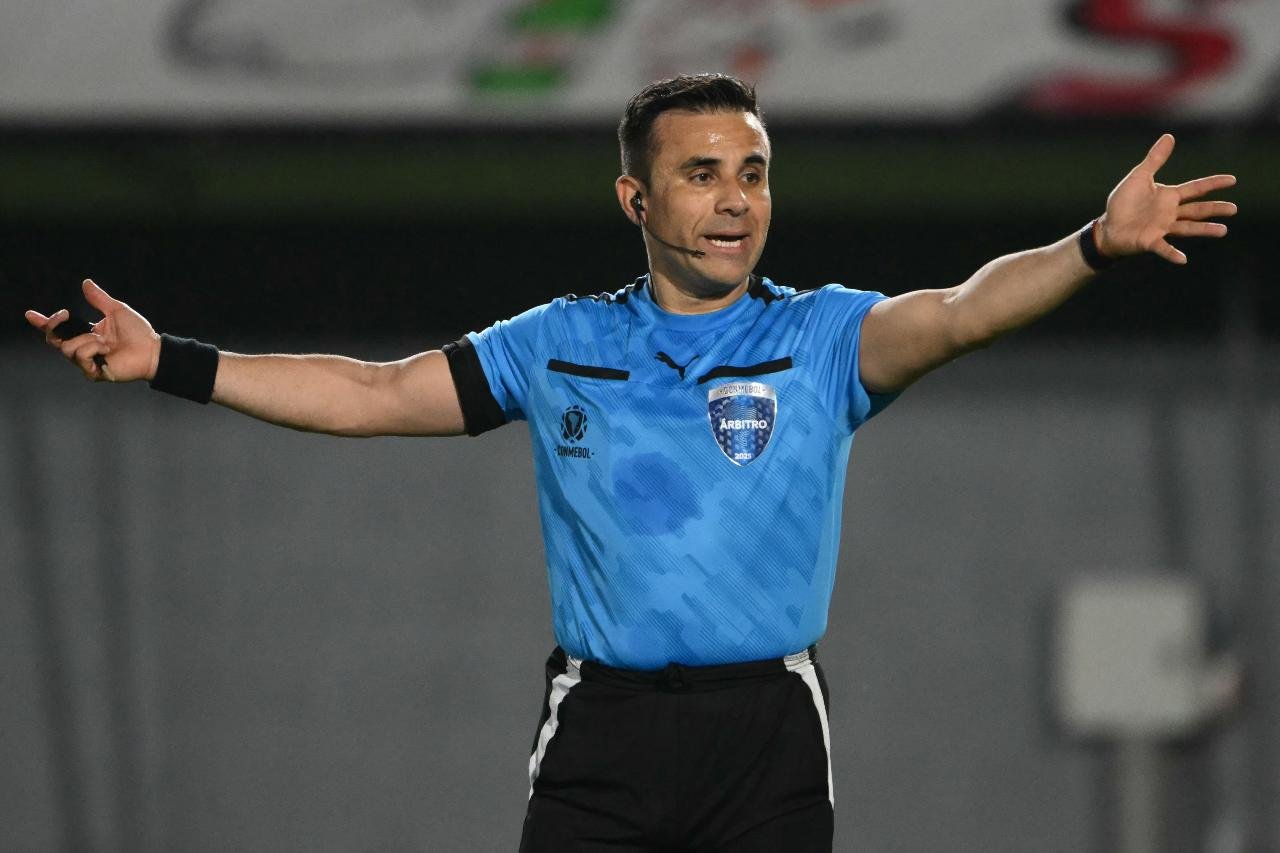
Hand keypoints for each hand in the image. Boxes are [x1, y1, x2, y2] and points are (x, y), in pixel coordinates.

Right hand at [24, 279, 160, 382]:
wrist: (151, 349)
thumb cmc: (138, 332)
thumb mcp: (116, 310)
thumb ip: (98, 299)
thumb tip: (86, 283)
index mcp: (87, 334)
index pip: (60, 330)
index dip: (44, 323)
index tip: (30, 315)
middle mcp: (84, 348)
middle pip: (55, 339)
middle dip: (55, 325)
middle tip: (64, 315)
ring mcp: (88, 361)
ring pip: (67, 348)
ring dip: (87, 340)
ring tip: (106, 342)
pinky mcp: (93, 372)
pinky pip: (81, 356)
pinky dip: (92, 349)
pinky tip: (106, 350)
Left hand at [1096, 134, 1236, 264]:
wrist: (1108, 226)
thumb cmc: (1123, 203)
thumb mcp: (1139, 177)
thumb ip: (1155, 159)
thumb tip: (1169, 136)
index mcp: (1169, 196)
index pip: (1196, 188)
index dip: (1213, 184)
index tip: (1232, 180)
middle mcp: (1170, 213)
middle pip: (1197, 209)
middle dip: (1215, 209)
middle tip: (1234, 209)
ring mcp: (1162, 228)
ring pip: (1188, 228)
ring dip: (1204, 229)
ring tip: (1222, 231)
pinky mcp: (1149, 241)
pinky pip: (1163, 247)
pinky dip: (1173, 253)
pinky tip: (1183, 259)